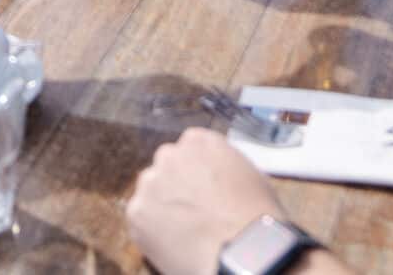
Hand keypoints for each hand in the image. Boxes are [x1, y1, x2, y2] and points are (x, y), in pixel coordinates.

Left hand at [126, 129, 289, 274]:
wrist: (242, 251)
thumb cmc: (255, 217)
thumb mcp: (250, 175)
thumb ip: (224, 166)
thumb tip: (217, 178)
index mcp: (199, 141)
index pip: (189, 149)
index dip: (196, 172)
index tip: (202, 188)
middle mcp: (170, 155)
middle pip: (167, 167)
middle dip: (176, 185)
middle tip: (193, 210)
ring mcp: (150, 183)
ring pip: (151, 192)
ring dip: (162, 206)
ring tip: (184, 231)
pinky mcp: (137, 213)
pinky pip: (140, 219)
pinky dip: (151, 231)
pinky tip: (173, 243)